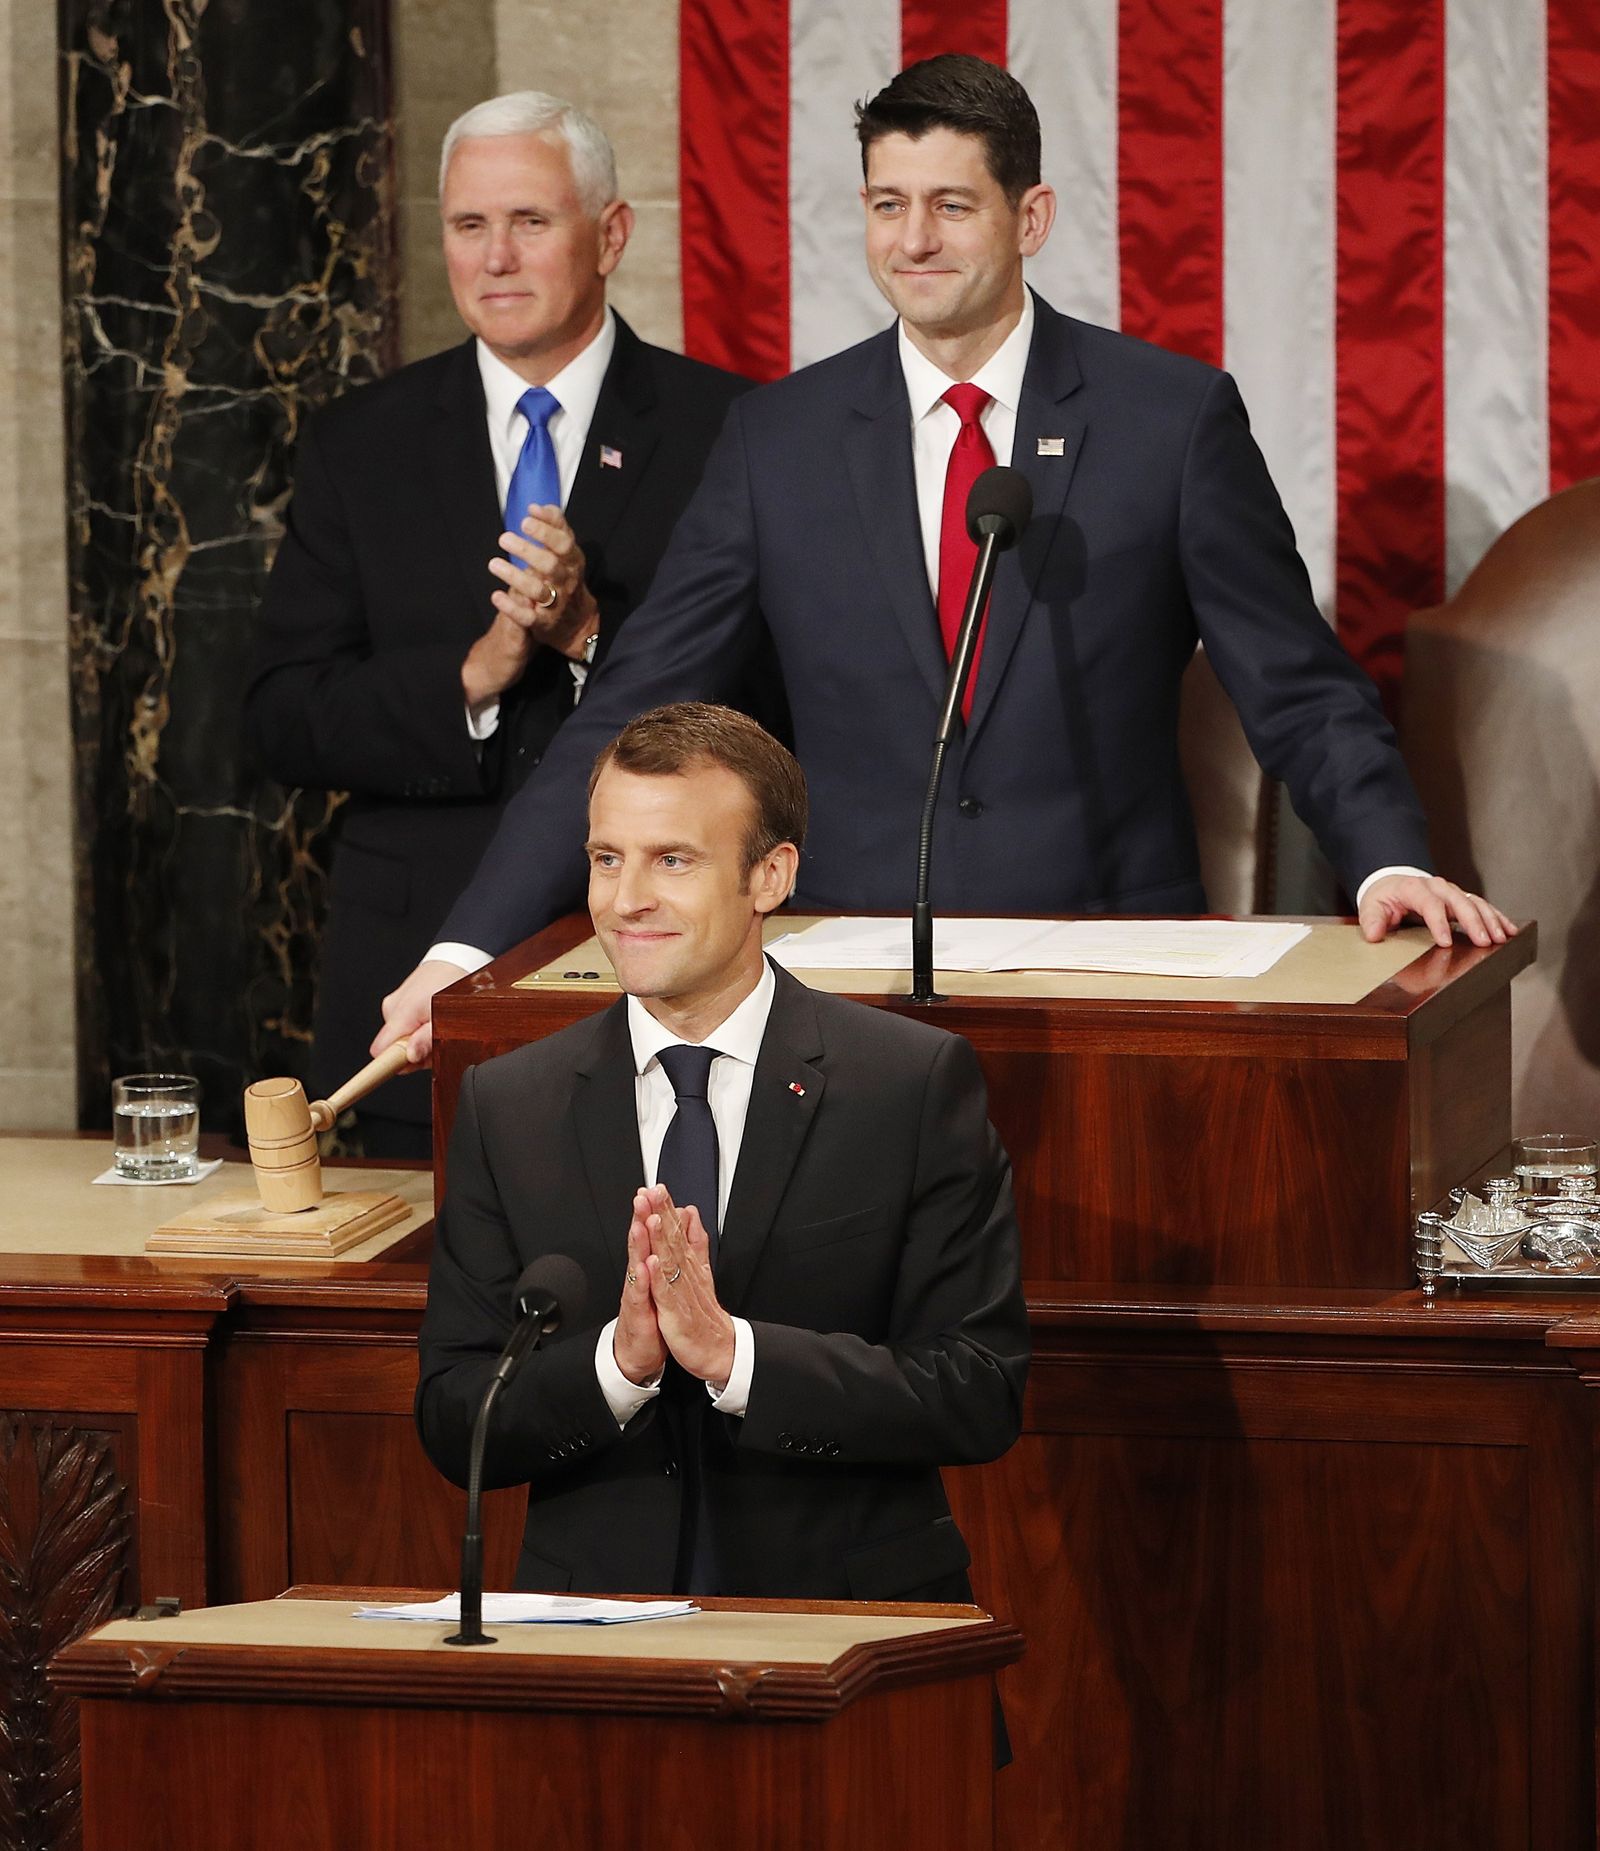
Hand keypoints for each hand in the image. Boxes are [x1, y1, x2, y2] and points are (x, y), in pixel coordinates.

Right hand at [370, 957, 465, 1067]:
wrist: (457, 957)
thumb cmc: (453, 984)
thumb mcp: (446, 1018)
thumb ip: (427, 1039)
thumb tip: (410, 1057)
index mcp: (400, 1013)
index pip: (379, 1051)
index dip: (391, 1064)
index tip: (407, 1066)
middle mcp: (391, 1008)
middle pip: (392, 1047)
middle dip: (414, 1052)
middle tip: (436, 1043)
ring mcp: (394, 1004)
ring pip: (400, 1037)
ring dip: (418, 1040)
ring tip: (437, 1026)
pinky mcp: (400, 1001)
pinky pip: (404, 1025)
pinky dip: (418, 1028)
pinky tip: (432, 1019)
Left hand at [489, 506, 598, 659]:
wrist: (576, 621)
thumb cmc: (565, 577)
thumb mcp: (567, 552)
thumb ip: (555, 527)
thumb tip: (536, 506)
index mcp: (572, 561)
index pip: (563, 543)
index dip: (546, 531)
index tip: (525, 520)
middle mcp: (565, 582)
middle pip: (550, 565)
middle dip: (527, 551)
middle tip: (504, 538)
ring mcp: (555, 603)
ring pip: (537, 590)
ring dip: (515, 576)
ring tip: (493, 563)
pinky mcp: (542, 622)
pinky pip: (527, 617)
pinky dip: (511, 607)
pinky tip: (496, 596)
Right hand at [613, 1193, 667, 1384]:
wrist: (638, 1351)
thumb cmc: (650, 1315)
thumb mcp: (660, 1282)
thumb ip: (666, 1254)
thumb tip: (677, 1229)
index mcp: (647, 1268)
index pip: (649, 1236)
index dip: (651, 1212)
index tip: (655, 1189)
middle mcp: (639, 1277)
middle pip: (639, 1243)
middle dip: (640, 1218)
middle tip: (642, 1196)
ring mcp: (636, 1294)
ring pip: (636, 1264)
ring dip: (638, 1243)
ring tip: (640, 1223)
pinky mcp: (637, 1313)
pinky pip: (639, 1295)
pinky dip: (642, 1280)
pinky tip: (644, 1266)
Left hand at [638, 1184, 734, 1390]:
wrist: (719, 1350)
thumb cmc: (705, 1314)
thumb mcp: (701, 1272)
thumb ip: (696, 1242)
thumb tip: (691, 1214)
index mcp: (690, 1265)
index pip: (677, 1231)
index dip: (666, 1209)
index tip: (657, 1187)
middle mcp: (687, 1274)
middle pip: (674, 1239)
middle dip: (663, 1213)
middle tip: (655, 1190)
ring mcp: (682, 1291)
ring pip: (670, 1260)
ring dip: (662, 1237)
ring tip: (653, 1216)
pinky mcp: (675, 1312)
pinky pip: (667, 1292)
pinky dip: (661, 1276)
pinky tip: (654, 1260)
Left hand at [1357, 874, 1516, 949]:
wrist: (1393, 883)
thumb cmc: (1384, 897)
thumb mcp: (1371, 906)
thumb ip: (1372, 920)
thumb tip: (1374, 934)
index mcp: (1414, 888)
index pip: (1430, 904)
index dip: (1439, 923)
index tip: (1446, 942)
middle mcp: (1437, 887)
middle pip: (1460, 902)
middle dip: (1474, 922)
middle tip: (1485, 941)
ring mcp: (1452, 892)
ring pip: (1476, 903)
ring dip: (1491, 920)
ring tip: (1502, 938)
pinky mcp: (1462, 900)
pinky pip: (1483, 906)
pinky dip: (1497, 917)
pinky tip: (1509, 929)